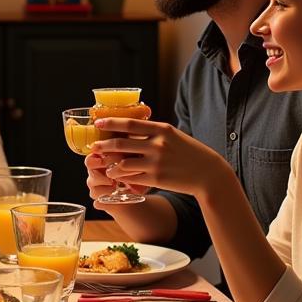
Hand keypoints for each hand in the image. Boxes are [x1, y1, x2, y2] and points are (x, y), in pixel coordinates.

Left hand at [89, 118, 225, 198]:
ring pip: (122, 164)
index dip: (110, 123)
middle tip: (94, 147)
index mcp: (162, 130)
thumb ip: (153, 132)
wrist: (208, 173)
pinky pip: (131, 178)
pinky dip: (121, 178)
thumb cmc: (189, 152)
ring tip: (105, 166)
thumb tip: (130, 127)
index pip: (130, 123)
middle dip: (102, 146)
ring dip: (109, 166)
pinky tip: (117, 177)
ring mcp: (156, 162)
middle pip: (120, 144)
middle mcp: (158, 144)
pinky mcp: (156, 178)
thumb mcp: (173, 136)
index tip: (97, 123)